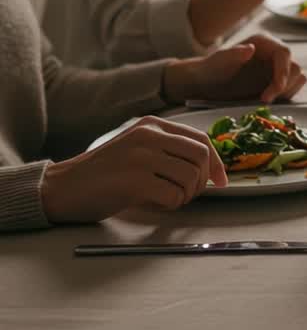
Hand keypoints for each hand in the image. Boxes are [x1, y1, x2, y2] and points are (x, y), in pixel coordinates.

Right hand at [41, 117, 228, 222]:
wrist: (62, 188)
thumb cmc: (104, 175)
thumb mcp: (138, 150)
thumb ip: (169, 151)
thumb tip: (211, 169)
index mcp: (152, 125)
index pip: (201, 139)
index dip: (216, 163)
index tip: (221, 182)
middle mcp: (148, 135)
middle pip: (201, 156)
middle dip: (203, 181)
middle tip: (188, 195)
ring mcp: (141, 156)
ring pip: (190, 176)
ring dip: (187, 195)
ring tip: (170, 199)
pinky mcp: (134, 180)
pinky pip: (173, 195)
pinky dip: (172, 205)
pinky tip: (156, 204)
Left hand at [163, 34, 306, 103]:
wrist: (208, 84)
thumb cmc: (212, 69)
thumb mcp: (219, 61)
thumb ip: (233, 54)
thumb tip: (251, 48)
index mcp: (264, 42)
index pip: (284, 53)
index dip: (283, 72)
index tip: (274, 90)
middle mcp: (275, 53)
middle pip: (295, 68)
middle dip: (283, 86)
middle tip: (264, 100)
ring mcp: (278, 67)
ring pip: (297, 78)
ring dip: (285, 91)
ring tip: (264, 99)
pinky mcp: (279, 81)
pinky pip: (292, 88)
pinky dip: (284, 96)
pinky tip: (266, 100)